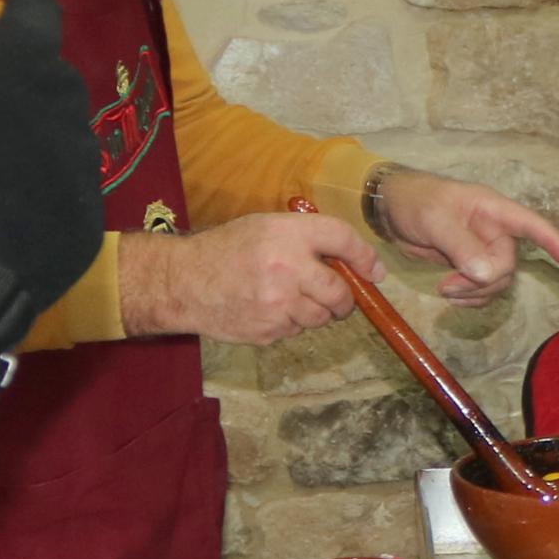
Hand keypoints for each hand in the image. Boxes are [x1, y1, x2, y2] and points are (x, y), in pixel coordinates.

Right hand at [0, 0, 103, 362]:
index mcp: (18, 73)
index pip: (39, 16)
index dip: (23, 8)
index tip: (6, 9)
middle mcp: (63, 115)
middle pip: (58, 78)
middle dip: (33, 76)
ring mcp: (82, 174)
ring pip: (72, 136)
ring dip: (46, 134)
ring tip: (7, 153)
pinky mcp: (88, 227)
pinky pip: (74, 193)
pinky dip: (52, 189)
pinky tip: (19, 208)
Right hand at [119, 211, 377, 344]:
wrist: (184, 282)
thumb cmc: (226, 249)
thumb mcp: (266, 227)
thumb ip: (306, 238)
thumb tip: (355, 261)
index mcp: (287, 234)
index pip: (343, 239)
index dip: (365, 257)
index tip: (374, 272)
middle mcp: (287, 268)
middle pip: (340, 293)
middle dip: (344, 299)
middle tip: (336, 297)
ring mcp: (278, 304)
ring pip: (321, 317)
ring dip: (315, 311)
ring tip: (289, 298)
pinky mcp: (268, 331)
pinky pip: (296, 330)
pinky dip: (291, 322)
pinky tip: (268, 309)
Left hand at [371, 168, 558, 306]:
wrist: (389, 209)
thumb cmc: (415, 201)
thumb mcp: (435, 220)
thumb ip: (462, 246)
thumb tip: (487, 274)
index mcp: (492, 210)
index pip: (531, 225)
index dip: (553, 241)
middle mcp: (493, 230)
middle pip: (507, 264)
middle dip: (484, 280)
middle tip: (449, 285)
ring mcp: (482, 249)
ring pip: (497, 280)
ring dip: (475, 292)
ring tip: (445, 290)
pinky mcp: (469, 265)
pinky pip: (483, 288)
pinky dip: (471, 297)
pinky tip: (450, 295)